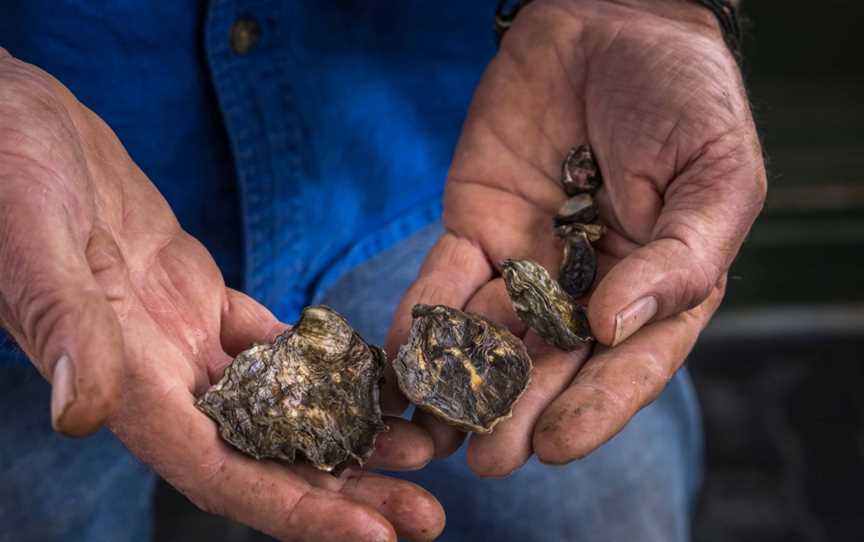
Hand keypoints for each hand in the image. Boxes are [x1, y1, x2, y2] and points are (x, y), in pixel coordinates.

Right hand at [0, 50, 443, 540]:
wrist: (20, 125)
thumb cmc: (9, 170)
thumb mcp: (31, 240)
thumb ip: (64, 323)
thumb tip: (83, 414)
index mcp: (121, 378)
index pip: (215, 470)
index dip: (291, 510)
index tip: (370, 535)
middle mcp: (157, 375)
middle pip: (262, 455)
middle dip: (342, 492)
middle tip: (425, 515)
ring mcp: (181, 339)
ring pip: (275, 407)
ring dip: (343, 435)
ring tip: (415, 452)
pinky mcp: (198, 299)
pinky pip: (270, 344)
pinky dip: (320, 364)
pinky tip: (368, 380)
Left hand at [385, 0, 764, 474]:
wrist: (611, 21)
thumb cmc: (683, 98)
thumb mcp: (714, 177)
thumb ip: (680, 258)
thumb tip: (614, 325)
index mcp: (657, 287)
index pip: (627, 362)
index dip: (595, 406)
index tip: (557, 445)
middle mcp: (589, 286)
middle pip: (551, 361)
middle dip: (518, 410)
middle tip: (490, 458)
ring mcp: (528, 261)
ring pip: (493, 335)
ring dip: (462, 381)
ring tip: (433, 428)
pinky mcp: (476, 227)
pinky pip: (447, 281)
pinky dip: (425, 318)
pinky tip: (406, 354)